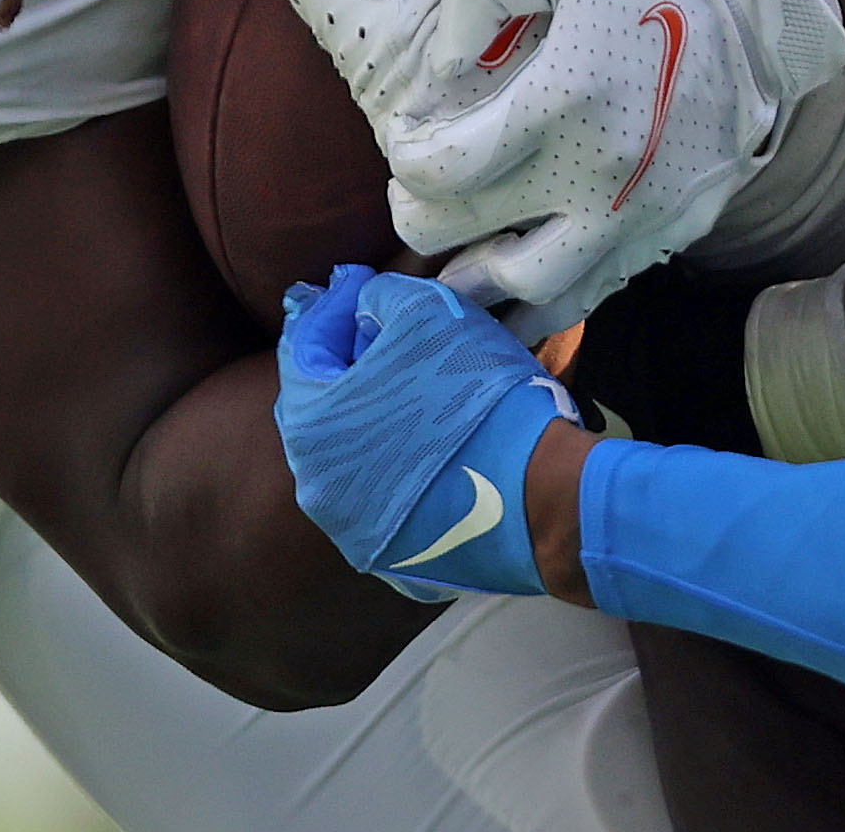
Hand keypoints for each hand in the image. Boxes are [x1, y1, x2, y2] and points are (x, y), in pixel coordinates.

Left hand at [276, 265, 574, 599]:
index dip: (332, 308)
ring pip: (350, 458)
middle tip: (377, 334)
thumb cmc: (477, 397)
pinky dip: (397, 467)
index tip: (357, 285)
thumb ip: (379, 297)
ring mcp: (350, 531)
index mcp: (311, 424)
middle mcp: (316, 486)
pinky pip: (382, 497)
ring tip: (409, 391)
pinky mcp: (391, 558)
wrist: (542, 496)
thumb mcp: (428, 312)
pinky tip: (431, 446)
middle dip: (345, 366)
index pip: (303, 347)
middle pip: (320, 408)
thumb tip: (364, 305)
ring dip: (370, 420)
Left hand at [278, 0, 844, 333]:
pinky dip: (550, 302)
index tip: (405, 141)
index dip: (406, 160)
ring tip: (458, 266)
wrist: (765, 3)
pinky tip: (521, 285)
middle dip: (424, 225)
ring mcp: (641, 212)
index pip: (446, 169)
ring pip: (536, 294)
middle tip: (413, 205)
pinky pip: (598, 291)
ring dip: (482, 289)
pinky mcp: (674, 229)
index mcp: (565, 98)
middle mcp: (601, 172)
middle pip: (473, 241)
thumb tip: (437, 72)